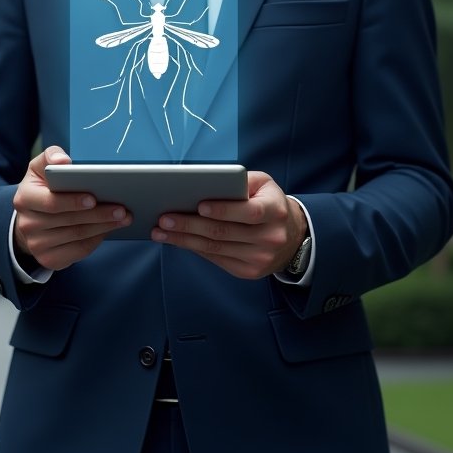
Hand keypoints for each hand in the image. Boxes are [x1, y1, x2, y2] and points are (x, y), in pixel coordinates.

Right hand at [12, 147, 130, 269]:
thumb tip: (63, 161)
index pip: (52, 202)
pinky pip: (78, 251)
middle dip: (99, 214)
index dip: (73, 201)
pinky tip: (109, 229)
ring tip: (123, 218)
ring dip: (103, 227)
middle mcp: (27, 224)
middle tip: (122, 209)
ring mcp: (37, 245)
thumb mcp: (41, 167)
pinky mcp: (48, 259)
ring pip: (77, 236)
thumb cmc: (42, 187)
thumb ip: (51, 156)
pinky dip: (96, 240)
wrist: (31, 218)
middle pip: (69, 221)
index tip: (94, 198)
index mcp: (25, 198)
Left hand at [150, 171, 306, 279]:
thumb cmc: (269, 202)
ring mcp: (259, 258)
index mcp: (275, 211)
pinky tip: (178, 241)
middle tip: (164, 219)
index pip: (248, 212)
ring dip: (184, 240)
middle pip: (224, 232)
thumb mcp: (263, 184)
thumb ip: (240, 181)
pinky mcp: (249, 272)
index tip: (198, 205)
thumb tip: (205, 185)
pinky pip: (216, 259)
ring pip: (215, 249)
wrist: (291, 236)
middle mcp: (270, 237)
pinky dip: (194, 250)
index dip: (223, 209)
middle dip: (190, 225)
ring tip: (161, 231)